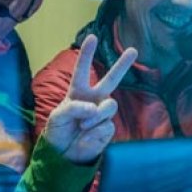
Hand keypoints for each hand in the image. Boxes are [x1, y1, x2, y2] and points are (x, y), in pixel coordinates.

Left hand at [42, 34, 136, 163]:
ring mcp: (102, 114)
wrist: (63, 154)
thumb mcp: (58, 116)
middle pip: (111, 80)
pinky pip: (107, 126)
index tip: (92, 37)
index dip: (87, 54)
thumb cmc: (58, 131)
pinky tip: (86, 136)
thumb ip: (73, 107)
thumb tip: (93, 108)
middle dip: (122, 65)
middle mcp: (93, 99)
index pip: (82, 70)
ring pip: (110, 105)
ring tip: (83, 125)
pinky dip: (95, 132)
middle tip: (133, 50)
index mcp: (78, 92)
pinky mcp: (108, 129)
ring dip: (96, 115)